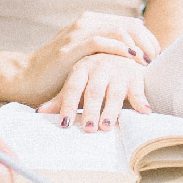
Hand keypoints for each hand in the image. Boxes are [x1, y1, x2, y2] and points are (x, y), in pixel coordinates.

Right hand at [22, 12, 159, 103]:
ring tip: (147, 63)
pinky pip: (101, 41)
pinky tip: (131, 59)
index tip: (156, 58)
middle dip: (148, 42)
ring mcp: (78, 32)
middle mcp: (87, 22)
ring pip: (119, 29)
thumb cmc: (59, 74)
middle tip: (155, 61)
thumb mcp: (87, 58)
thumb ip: (106, 52)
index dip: (148, 39)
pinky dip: (120, 49)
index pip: (131, 23)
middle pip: (130, 24)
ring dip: (138, 46)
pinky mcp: (72, 46)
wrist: (28, 78)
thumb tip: (135, 55)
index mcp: (92, 22)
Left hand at [37, 53, 151, 131]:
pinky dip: (141, 100)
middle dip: (90, 111)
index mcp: (81, 68)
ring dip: (111, 110)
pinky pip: (138, 89)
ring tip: (106, 126)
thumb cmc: (95, 75)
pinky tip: (144, 112)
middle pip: (94, 91)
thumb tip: (39, 112)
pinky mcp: (135, 74)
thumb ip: (61, 99)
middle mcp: (99, 67)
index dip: (68, 105)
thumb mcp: (78, 83)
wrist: (121, 53)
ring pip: (114, 92)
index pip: (73, 88)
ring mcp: (118, 69)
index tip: (65, 123)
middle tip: (88, 129)